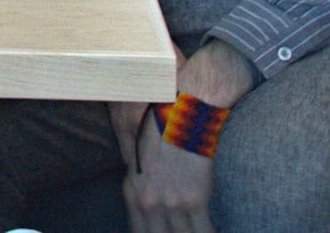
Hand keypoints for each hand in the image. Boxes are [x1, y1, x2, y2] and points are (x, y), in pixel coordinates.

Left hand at [123, 105, 215, 232]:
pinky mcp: (193, 198)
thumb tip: (136, 174)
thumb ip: (131, 164)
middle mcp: (148, 201)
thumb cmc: (154, 120)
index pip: (139, 231)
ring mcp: (170, 202)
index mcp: (132, 190)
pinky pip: (203, 231)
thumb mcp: (127, 142)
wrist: (181, 109)